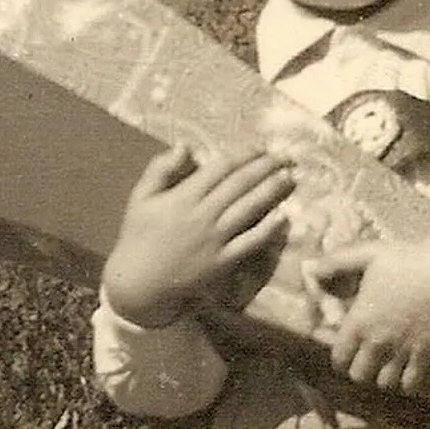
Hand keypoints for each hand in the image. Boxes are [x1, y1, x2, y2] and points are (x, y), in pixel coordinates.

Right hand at [103, 143, 294, 327]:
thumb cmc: (139, 236)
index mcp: (183, 196)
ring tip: (290, 177)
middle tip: (287, 157)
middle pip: (240, 184)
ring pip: (249, 209)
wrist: (139, 282)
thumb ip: (161, 168)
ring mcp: (214, 239)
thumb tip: (185, 145)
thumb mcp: (141, 197)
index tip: (262, 147)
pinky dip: (267, 229)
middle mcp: (202, 215)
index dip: (244, 155)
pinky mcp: (222, 262)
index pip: (221, 168)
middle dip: (265, 168)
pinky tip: (283, 216)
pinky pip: (249, 243)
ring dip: (272, 191)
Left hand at [311, 230, 429, 389]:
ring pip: (384, 384)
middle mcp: (377, 342)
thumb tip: (310, 270)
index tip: (349, 354)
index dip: (342, 359)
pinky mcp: (425, 356)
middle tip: (369, 363)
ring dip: (384, 378)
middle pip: (359, 375)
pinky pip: (410, 384)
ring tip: (388, 369)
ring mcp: (402, 351)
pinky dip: (408, 383)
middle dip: (362, 371)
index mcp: (359, 321)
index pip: (339, 358)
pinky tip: (409, 374)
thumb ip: (336, 263)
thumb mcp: (368, 255)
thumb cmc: (408, 259)